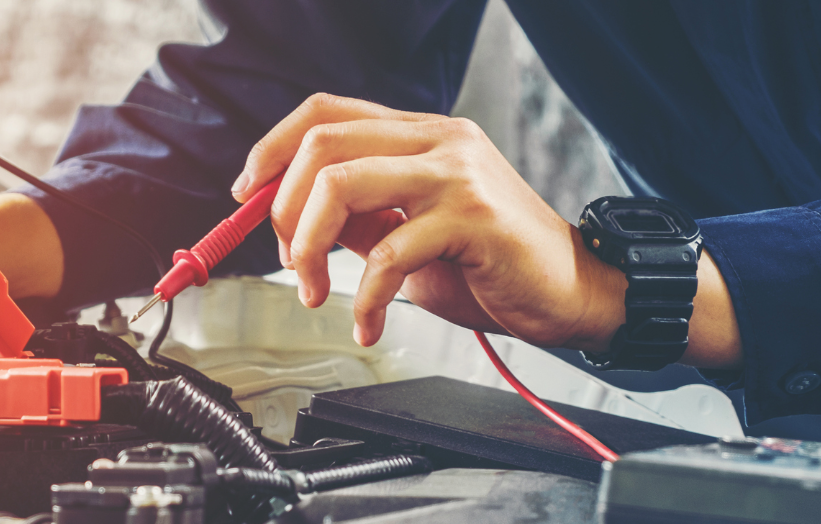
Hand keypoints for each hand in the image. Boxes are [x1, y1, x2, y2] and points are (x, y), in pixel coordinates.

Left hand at [232, 94, 623, 351]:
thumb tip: (292, 222)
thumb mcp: (410, 236)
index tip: (246, 195)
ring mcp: (456, 173)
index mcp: (421, 135)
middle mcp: (439, 140)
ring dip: (306, 248)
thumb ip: (360, 219)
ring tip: (314, 293)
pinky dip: (362, 297)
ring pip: (342, 184)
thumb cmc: (493, 267)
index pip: (326, 111)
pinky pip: (386, 252)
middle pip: (322, 143)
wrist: (574, 293)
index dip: (272, 147)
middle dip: (282, 207)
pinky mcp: (472, 218)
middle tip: (286, 260)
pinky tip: (368, 323)